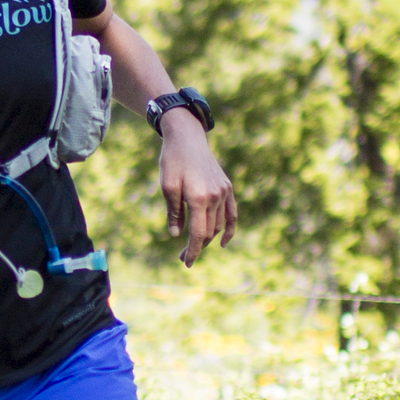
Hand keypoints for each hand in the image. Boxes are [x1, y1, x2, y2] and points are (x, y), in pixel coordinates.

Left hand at [158, 111, 234, 263]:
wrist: (187, 137)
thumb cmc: (172, 161)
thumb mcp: (167, 187)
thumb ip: (173, 213)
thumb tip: (177, 235)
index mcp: (199, 198)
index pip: (198, 233)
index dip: (193, 250)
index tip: (186, 262)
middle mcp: (215, 196)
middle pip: (209, 231)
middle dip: (197, 247)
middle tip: (182, 257)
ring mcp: (224, 191)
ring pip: (219, 224)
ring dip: (208, 239)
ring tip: (193, 248)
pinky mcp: (227, 187)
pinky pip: (232, 213)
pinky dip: (229, 229)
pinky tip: (222, 243)